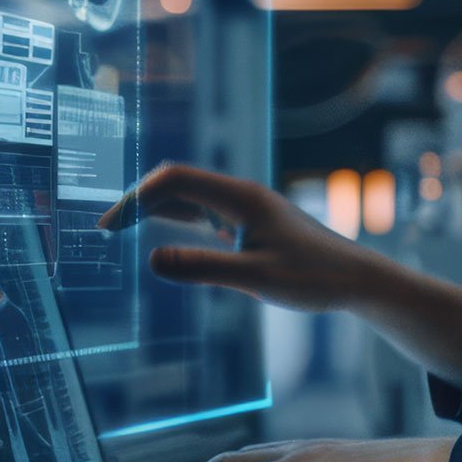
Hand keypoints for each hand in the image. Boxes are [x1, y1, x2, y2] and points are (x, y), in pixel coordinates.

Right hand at [99, 164, 461, 381]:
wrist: (357, 280)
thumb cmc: (315, 279)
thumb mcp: (256, 278)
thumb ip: (205, 269)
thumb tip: (152, 261)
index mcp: (240, 199)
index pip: (175, 181)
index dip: (137, 198)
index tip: (109, 227)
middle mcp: (241, 196)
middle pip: (177, 183)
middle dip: (138, 200)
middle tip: (104, 228)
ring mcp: (247, 209)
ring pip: (190, 197)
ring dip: (155, 209)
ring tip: (120, 228)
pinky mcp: (252, 224)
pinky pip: (205, 213)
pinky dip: (177, 220)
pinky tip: (163, 235)